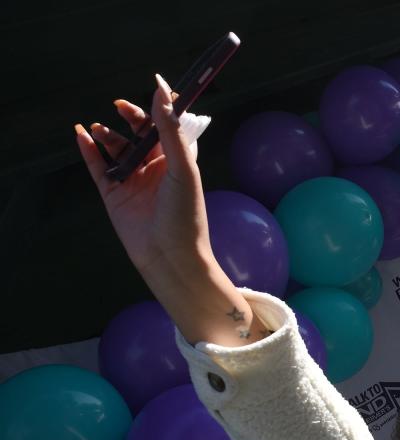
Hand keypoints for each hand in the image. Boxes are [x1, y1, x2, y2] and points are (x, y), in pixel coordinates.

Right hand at [75, 74, 212, 273]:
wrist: (169, 257)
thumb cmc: (185, 215)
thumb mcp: (182, 168)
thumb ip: (171, 130)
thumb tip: (163, 91)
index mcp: (178, 162)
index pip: (169, 127)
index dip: (162, 109)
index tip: (155, 88)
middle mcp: (156, 169)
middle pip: (140, 134)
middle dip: (131, 117)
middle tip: (121, 106)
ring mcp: (133, 181)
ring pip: (117, 148)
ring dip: (107, 134)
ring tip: (99, 129)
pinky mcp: (114, 195)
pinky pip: (98, 166)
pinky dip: (88, 150)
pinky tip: (81, 134)